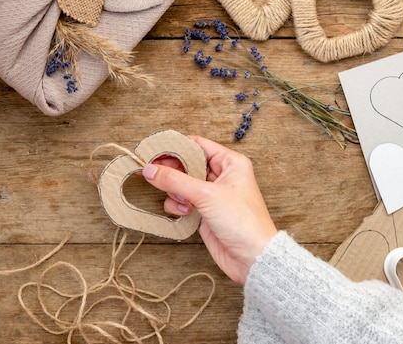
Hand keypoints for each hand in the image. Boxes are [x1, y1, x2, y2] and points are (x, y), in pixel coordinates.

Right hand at [142, 136, 276, 283]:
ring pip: (181, 184)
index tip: (153, 151)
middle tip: (153, 174)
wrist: (252, 258)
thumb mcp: (206, 195)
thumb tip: (150, 170)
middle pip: (186, 164)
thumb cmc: (242, 222)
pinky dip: (178, 206)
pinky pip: (182, 201)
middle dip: (171, 172)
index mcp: (230, 163)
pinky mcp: (204, 212)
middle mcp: (221, 176)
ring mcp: (212, 194)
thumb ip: (175, 180)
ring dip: (175, 192)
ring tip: (182, 202)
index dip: (175, 147)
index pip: (197, 145)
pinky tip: (185, 213)